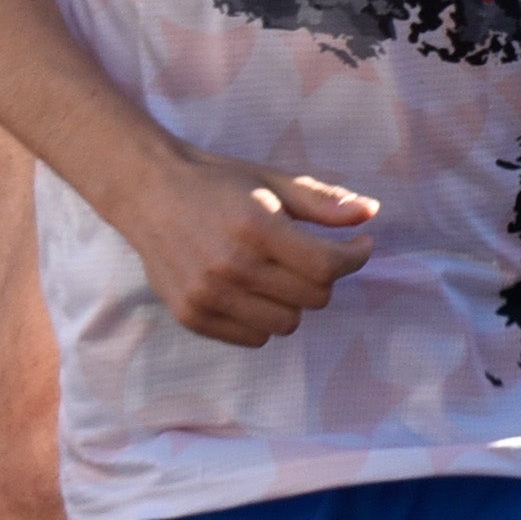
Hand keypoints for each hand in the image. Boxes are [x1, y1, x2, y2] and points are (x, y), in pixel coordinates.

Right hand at [116, 142, 374, 345]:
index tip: (359, 246)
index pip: (327, 266)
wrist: (149, 193)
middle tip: (316, 255)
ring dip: (294, 301)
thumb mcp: (273, 181)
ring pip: (286, 323)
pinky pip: (253, 338)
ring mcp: (208, 296)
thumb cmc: (218, 184)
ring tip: (281, 273)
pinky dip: (264, 318)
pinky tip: (255, 290)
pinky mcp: (192, 316)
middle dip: (326, 277)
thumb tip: (371, 213)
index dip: (355, 257)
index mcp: (257, 228)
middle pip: (313, 298)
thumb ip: (323, 202)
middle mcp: (232, 267)